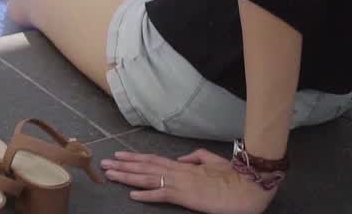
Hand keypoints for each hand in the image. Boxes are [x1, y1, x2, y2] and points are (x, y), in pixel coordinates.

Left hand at [101, 150, 276, 213]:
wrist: (248, 186)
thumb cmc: (233, 176)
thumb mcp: (211, 161)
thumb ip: (195, 158)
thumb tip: (180, 159)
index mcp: (183, 165)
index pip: (153, 159)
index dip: (134, 157)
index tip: (118, 155)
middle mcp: (178, 172)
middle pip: (145, 167)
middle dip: (123, 165)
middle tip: (104, 163)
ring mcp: (181, 183)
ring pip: (148, 178)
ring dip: (128, 176)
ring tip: (110, 174)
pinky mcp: (186, 196)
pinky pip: (163, 195)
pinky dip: (147, 195)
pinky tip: (132, 195)